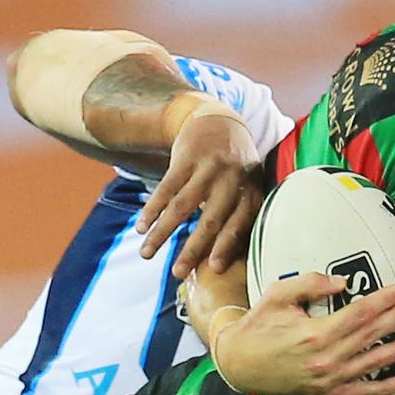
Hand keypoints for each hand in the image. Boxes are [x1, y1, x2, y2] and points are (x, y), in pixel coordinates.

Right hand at [137, 114, 262, 278]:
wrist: (219, 122)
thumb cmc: (234, 167)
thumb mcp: (249, 185)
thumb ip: (241, 214)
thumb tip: (229, 259)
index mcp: (252, 189)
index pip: (241, 222)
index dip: (227, 246)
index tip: (213, 269)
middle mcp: (233, 178)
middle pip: (212, 219)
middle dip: (194, 248)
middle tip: (177, 273)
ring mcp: (209, 167)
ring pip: (182, 206)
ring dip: (162, 232)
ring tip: (146, 253)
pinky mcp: (186, 158)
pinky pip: (166, 188)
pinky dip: (152, 209)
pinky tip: (141, 226)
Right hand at [214, 272, 394, 394]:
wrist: (239, 364)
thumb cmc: (258, 325)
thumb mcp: (278, 295)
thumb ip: (310, 283)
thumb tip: (342, 282)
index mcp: (316, 333)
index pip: (359, 313)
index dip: (382, 301)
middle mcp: (326, 359)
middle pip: (369, 335)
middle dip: (394, 319)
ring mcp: (328, 380)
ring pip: (371, 364)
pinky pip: (361, 393)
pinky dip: (384, 389)